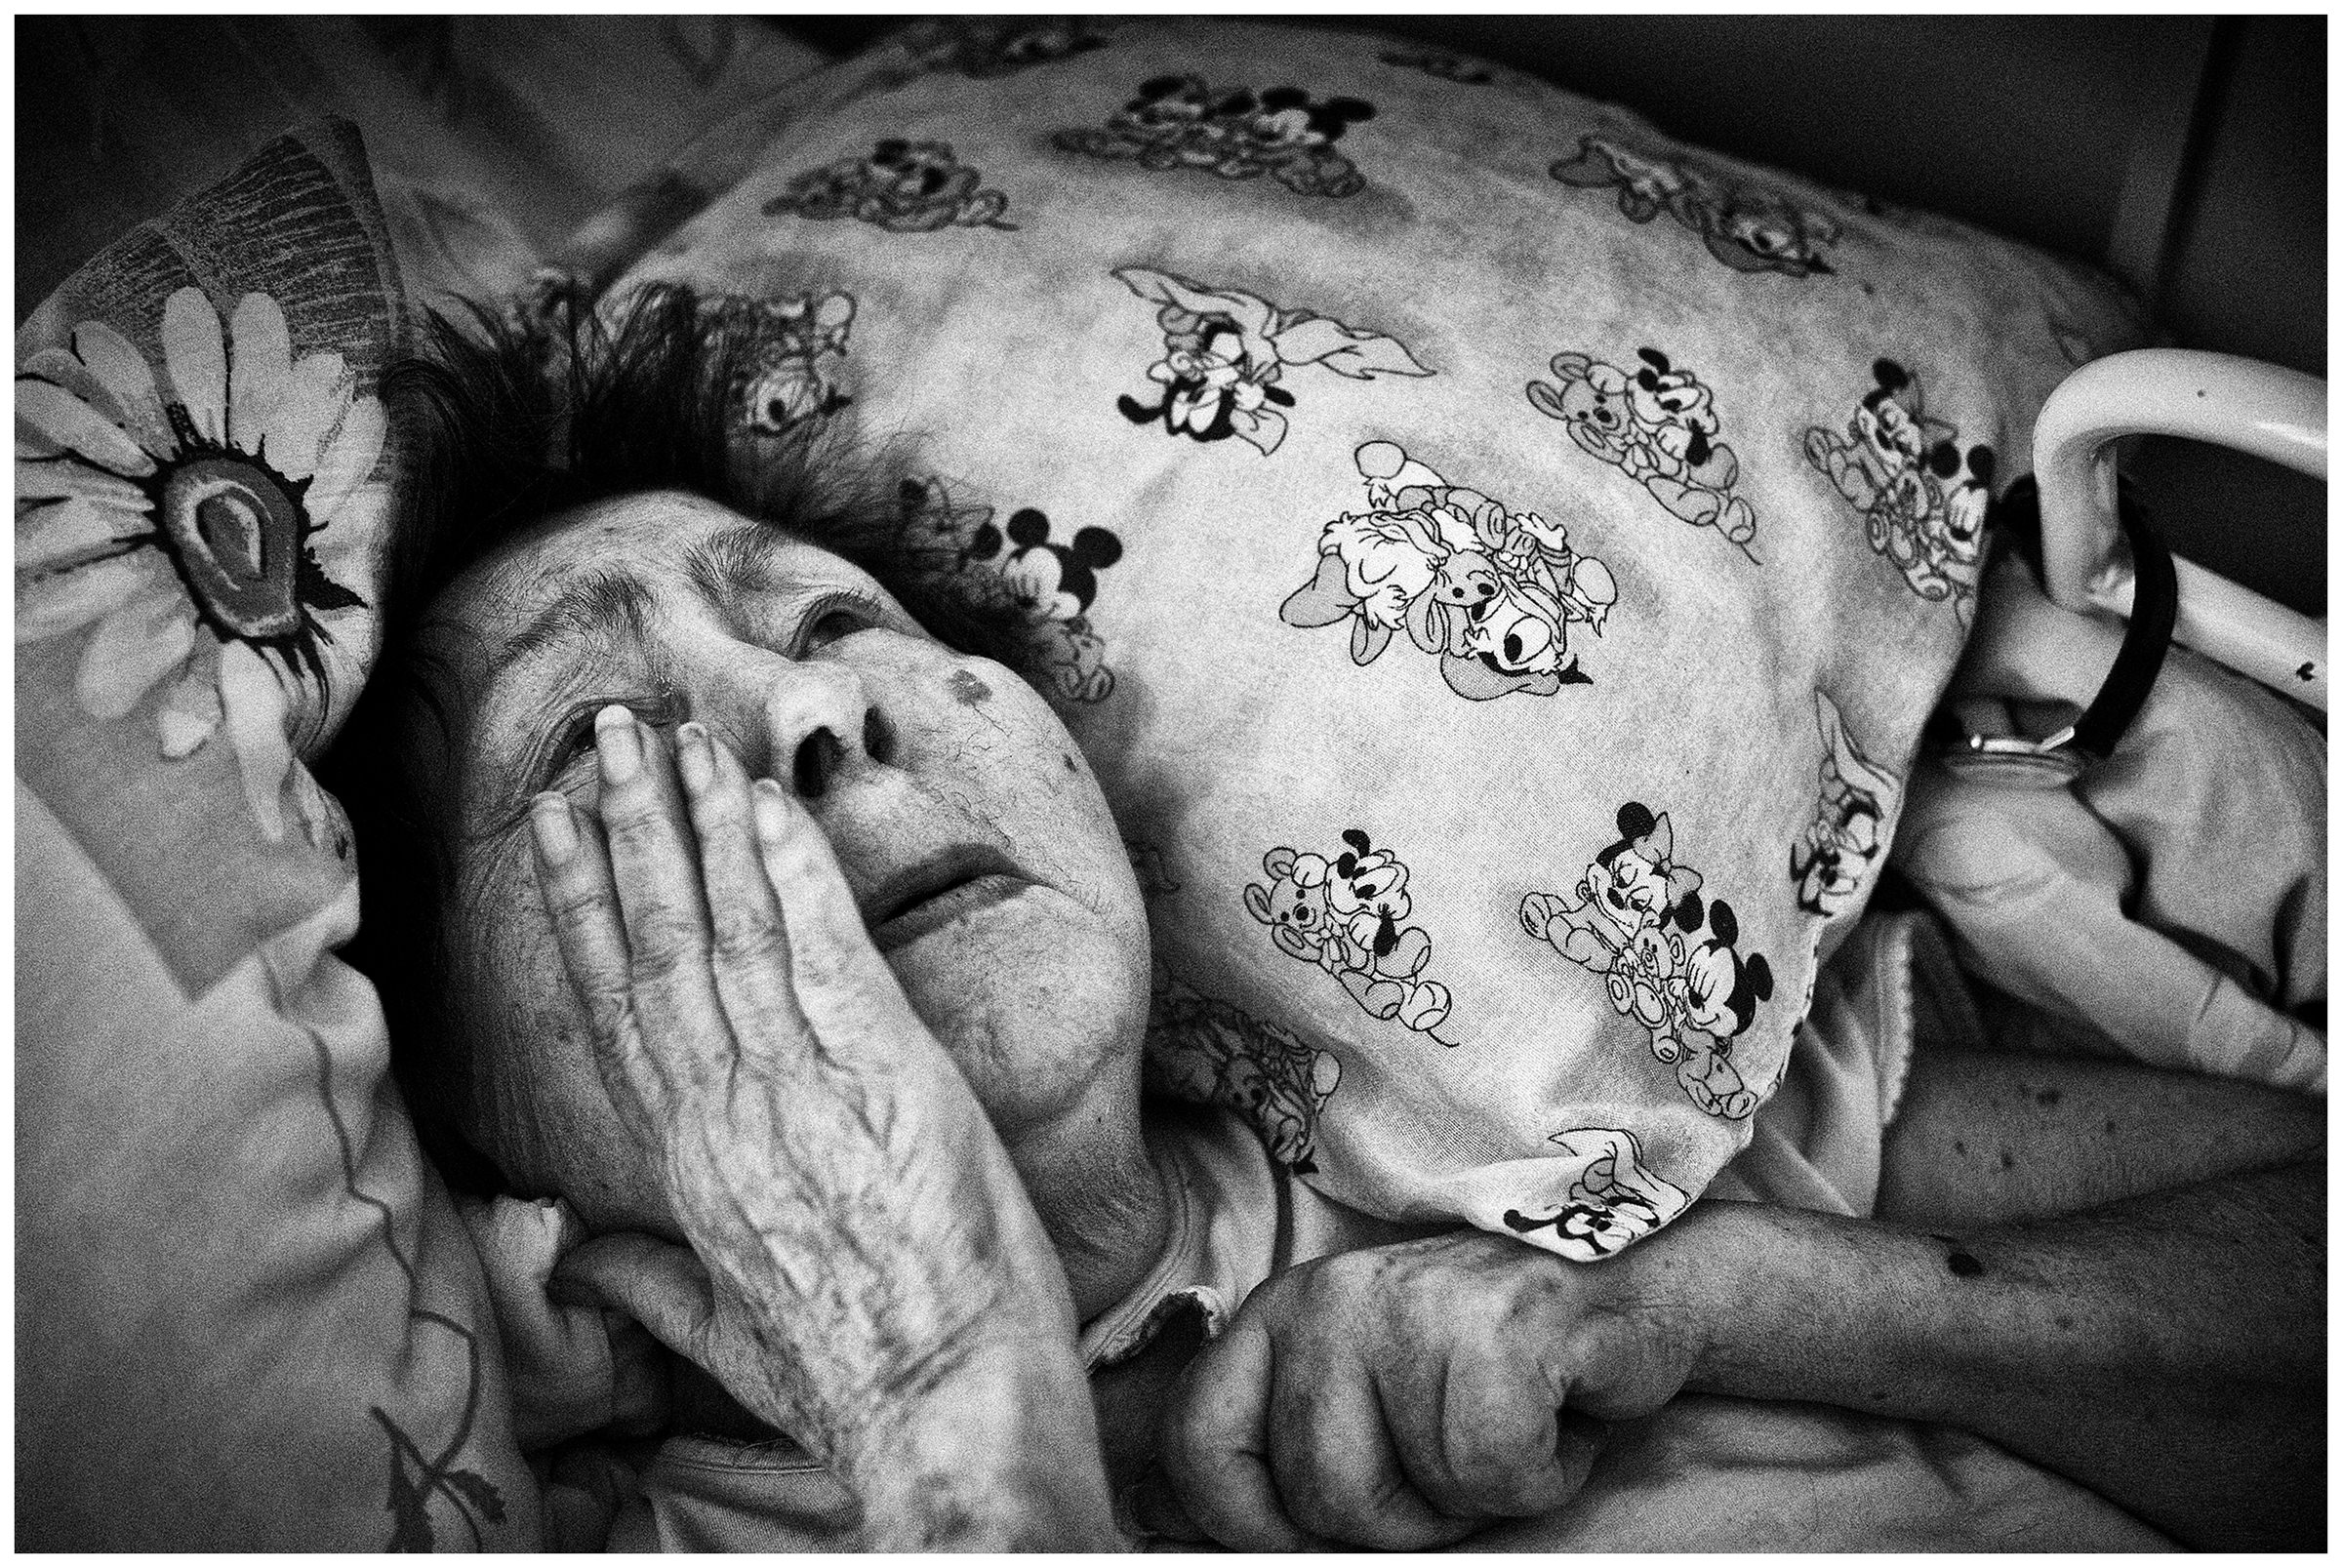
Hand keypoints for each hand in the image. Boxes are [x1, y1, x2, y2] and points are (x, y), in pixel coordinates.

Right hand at [530, 707, 1108, 1540]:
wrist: (950, 1413)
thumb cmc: (855, 1381)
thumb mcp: (727, 1338)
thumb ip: (644, 1284)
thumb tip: (575, 1257)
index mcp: (690, 1171)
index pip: (621, 1013)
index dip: (586, 911)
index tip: (562, 827)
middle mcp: (727, 1118)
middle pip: (660, 949)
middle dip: (631, 830)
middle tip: (606, 730)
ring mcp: (801, 1095)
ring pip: (728, 935)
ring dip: (700, 824)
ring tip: (671, 734)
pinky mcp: (888, 1078)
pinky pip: (825, 953)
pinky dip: (795, 872)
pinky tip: (770, 801)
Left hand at [1146, 1229, 1704, 1548]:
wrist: (1631, 1287)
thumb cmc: (1492, 1365)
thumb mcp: (1364, 1395)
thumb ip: (1275, 1448)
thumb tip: (1166, 1525)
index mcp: (1280, 1316)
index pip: (1198, 1445)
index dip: (1247, 1523)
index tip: (1315, 1531)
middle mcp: (1326, 1300)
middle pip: (1316, 1499)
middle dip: (1400, 1517)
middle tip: (1459, 1453)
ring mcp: (1405, 1308)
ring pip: (1395, 1502)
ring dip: (1467, 1498)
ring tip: (1503, 1426)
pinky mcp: (1491, 1329)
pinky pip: (1488, 1476)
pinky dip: (1539, 1474)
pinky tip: (1555, 1411)